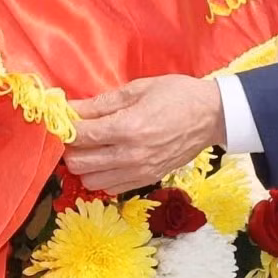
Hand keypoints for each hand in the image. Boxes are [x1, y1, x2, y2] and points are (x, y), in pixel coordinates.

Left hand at [65, 75, 226, 194]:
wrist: (212, 116)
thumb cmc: (177, 95)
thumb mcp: (139, 88)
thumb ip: (102, 102)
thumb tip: (71, 108)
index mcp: (128, 127)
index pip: (80, 135)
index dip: (66, 126)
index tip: (65, 118)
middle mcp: (130, 154)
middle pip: (78, 163)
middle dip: (71, 147)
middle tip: (78, 133)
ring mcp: (139, 171)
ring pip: (90, 180)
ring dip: (85, 165)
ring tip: (93, 148)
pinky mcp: (147, 179)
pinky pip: (110, 189)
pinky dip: (102, 177)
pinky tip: (109, 160)